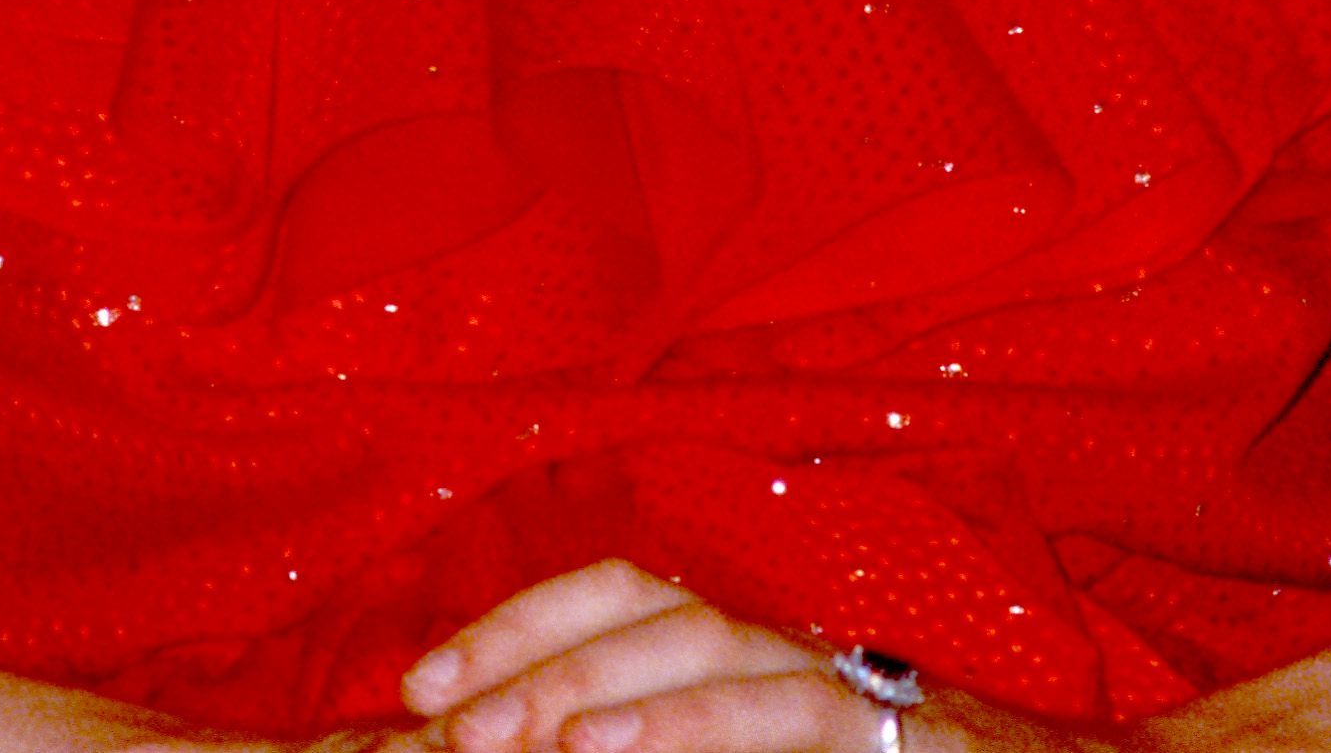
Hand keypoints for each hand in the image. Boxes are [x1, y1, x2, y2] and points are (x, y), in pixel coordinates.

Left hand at [392, 560, 1110, 752]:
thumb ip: (681, 736)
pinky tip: (621, 750)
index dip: (519, 624)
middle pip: (653, 608)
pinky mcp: (914, 732)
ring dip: (613, 686)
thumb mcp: (776, 746)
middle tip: (439, 719)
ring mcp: (862, 685)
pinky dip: (702, 728)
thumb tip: (544, 744)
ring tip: (529, 737)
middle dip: (536, 656)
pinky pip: (802, 716)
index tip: (416, 685)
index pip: (625, 593)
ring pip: (722, 650)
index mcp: (758, 647)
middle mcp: (802, 643)